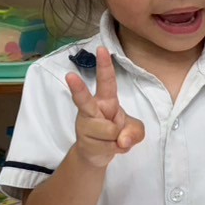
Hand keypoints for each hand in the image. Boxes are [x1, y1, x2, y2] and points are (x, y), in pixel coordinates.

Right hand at [65, 47, 145, 168]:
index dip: (105, 66)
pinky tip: (107, 147)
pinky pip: (109, 146)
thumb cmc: (115, 133)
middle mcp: (91, 110)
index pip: (106, 81)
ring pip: (110, 131)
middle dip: (78, 89)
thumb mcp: (133, 130)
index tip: (102, 49)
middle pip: (84, 100)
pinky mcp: (84, 142)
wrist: (96, 155)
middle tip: (69, 76)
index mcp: (105, 101)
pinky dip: (115, 150)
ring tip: (112, 139)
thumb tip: (122, 140)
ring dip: (117, 139)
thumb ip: (135, 131)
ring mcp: (85, 126)